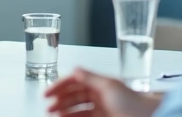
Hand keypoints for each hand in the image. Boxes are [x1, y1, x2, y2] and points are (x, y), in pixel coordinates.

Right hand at [45, 68, 162, 116]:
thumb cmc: (134, 102)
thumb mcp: (108, 86)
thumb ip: (89, 77)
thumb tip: (74, 69)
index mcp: (99, 84)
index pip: (74, 81)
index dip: (59, 85)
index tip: (47, 93)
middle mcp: (99, 95)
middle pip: (74, 97)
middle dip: (60, 101)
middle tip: (48, 108)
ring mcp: (101, 109)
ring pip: (77, 111)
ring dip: (64, 112)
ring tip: (55, 116)